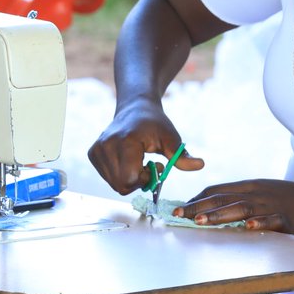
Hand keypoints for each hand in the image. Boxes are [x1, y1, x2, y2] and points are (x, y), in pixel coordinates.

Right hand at [88, 99, 202, 194]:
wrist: (134, 107)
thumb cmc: (155, 123)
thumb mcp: (172, 138)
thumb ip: (182, 156)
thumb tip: (200, 165)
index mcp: (125, 141)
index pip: (130, 179)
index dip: (145, 179)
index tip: (156, 166)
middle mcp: (106, 145)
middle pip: (121, 185)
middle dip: (138, 181)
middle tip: (148, 166)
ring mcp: (97, 150)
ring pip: (114, 183)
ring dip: (129, 179)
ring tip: (138, 161)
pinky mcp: (92, 153)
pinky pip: (107, 177)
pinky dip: (120, 174)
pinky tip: (128, 161)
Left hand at [174, 180, 293, 238]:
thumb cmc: (290, 200)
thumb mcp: (263, 193)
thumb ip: (241, 197)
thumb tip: (215, 204)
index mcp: (251, 186)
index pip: (218, 190)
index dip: (198, 198)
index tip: (181, 208)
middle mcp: (258, 194)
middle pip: (224, 199)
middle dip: (199, 207)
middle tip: (179, 215)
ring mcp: (271, 206)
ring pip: (241, 209)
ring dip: (220, 215)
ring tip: (201, 220)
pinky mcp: (287, 220)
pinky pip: (272, 221)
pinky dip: (260, 223)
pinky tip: (248, 227)